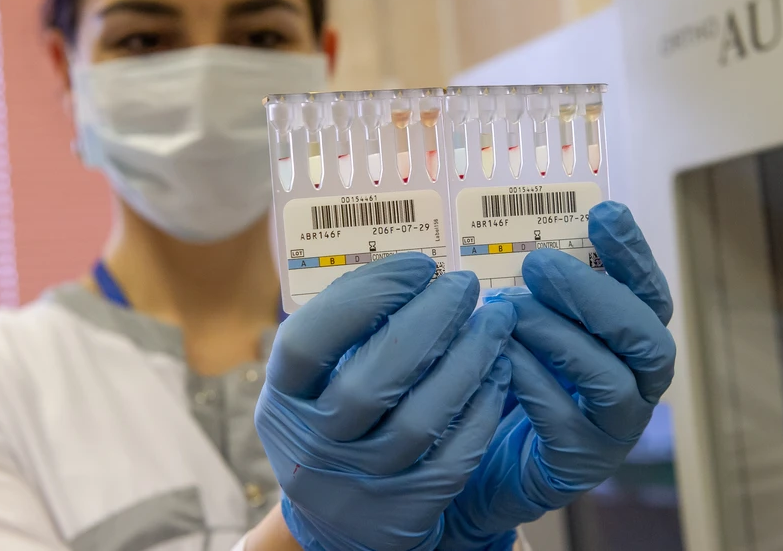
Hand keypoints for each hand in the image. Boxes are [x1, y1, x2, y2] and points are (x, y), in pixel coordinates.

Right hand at [254, 253, 514, 550]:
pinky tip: (499, 369)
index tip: (418, 266)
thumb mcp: (317, 378)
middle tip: (464, 286)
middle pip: (371, 383)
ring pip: (421, 422)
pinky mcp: (407, 513)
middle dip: (429, 323)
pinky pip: (455, 458)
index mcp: (283, 399)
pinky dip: (483, 408)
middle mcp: (313, 447)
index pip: (308, 343)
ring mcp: (360, 485)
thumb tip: (412, 270)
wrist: (342, 518)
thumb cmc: (336, 418)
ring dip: (467, 361)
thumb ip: (347, 330)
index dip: (365, 297)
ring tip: (495, 322)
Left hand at [439, 201, 676, 548]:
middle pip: (646, 336)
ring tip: (510, 308)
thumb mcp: (526, 323)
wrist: (477, 456)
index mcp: (630, 343)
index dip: (632, 253)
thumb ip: (538, 290)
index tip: (603, 211)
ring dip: (560, 336)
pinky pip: (565, 419)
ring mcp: (613, 429)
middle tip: (539, 264)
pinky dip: (533, 380)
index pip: (648, 294)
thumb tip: (520, 236)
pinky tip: (500, 355)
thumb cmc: (509, 375)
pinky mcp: (578, 462)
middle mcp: (637, 384)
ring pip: (613, 380)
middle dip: (594, 295)